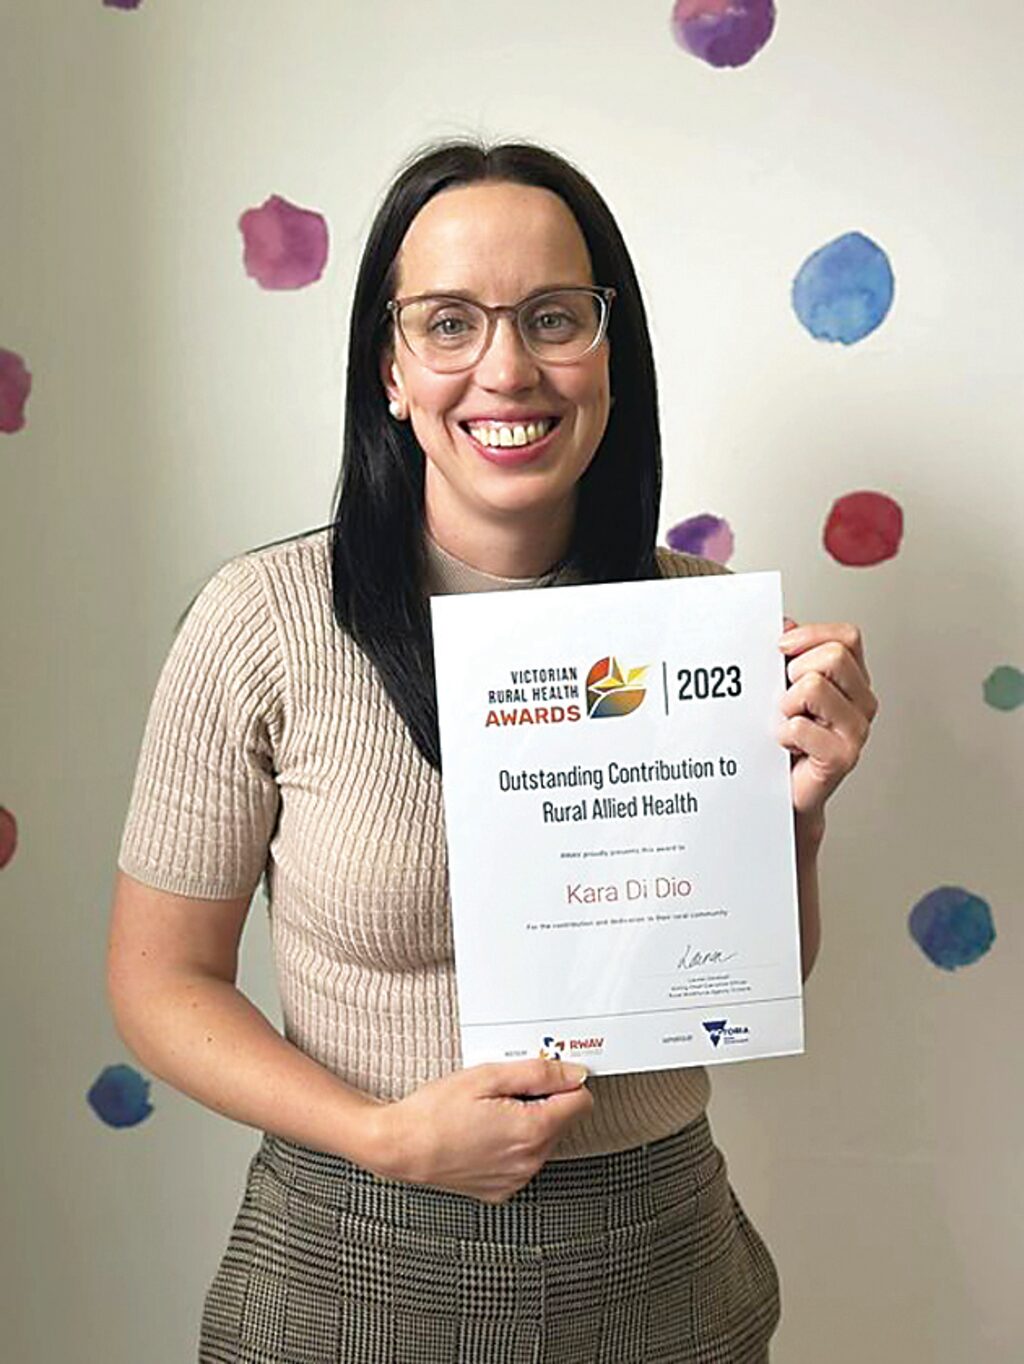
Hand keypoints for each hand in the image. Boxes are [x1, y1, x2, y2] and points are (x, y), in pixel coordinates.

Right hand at [367, 1058, 593, 1203]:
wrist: (401, 1146)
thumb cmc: (436, 1110)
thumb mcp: (489, 1076)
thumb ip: (539, 1073)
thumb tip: (575, 1074)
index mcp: (531, 1132)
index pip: (581, 1101)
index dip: (563, 1082)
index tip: (542, 1074)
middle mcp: (529, 1162)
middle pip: (562, 1121)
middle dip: (542, 1101)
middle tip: (503, 1091)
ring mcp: (516, 1180)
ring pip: (544, 1141)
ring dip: (528, 1122)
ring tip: (489, 1112)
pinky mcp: (502, 1190)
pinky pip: (523, 1161)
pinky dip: (512, 1144)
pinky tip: (484, 1133)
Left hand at [777, 620, 877, 820]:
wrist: (785, 790)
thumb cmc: (787, 737)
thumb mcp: (784, 684)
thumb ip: (788, 652)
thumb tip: (783, 623)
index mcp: (853, 679)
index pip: (846, 637)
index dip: (810, 636)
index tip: (781, 648)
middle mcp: (861, 702)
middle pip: (833, 656)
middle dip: (795, 671)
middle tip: (785, 698)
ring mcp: (856, 730)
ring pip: (814, 686)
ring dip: (786, 704)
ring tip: (786, 722)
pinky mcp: (842, 757)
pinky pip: (800, 726)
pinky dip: (783, 733)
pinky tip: (787, 745)